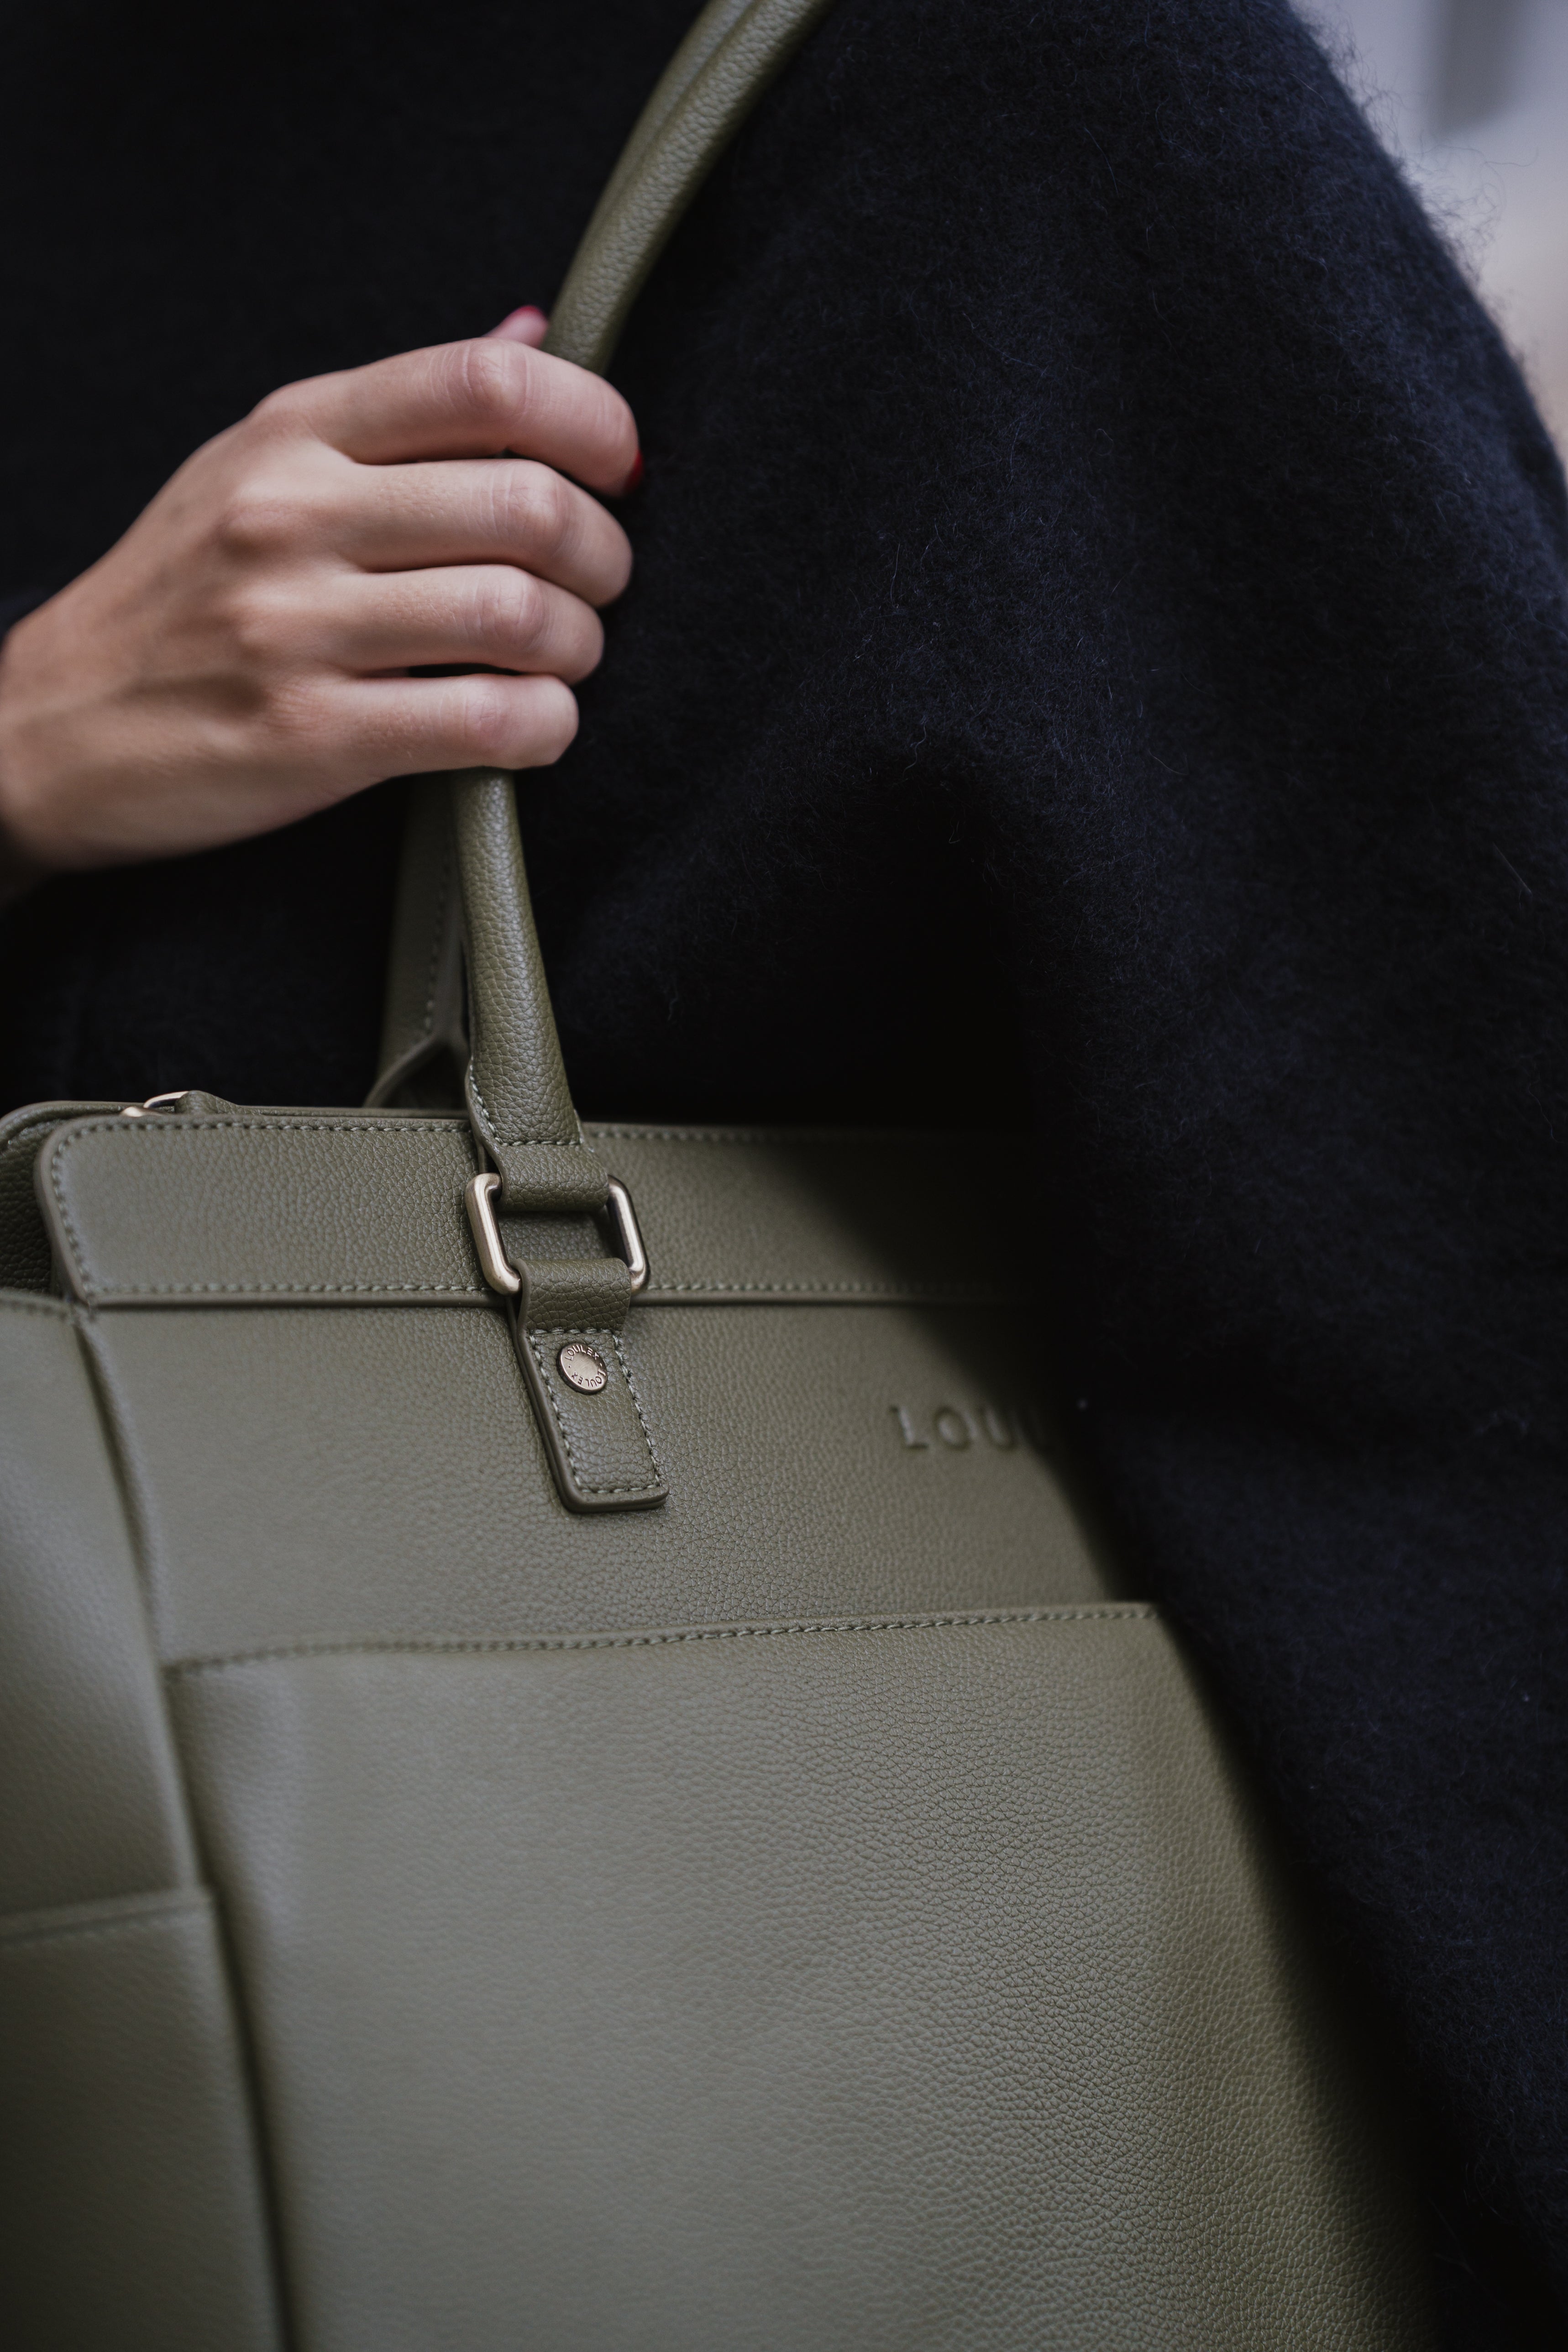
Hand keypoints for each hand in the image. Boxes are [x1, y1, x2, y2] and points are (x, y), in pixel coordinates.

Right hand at [0, 308, 637, 880]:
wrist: (50, 723)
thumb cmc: (184, 596)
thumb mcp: (265, 464)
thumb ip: (404, 412)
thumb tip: (532, 331)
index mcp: (298, 433)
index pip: (487, 382)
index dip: (593, 421)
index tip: (619, 470)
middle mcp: (294, 513)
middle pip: (530, 507)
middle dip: (603, 558)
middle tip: (594, 589)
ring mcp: (297, 626)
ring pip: (522, 617)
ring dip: (579, 649)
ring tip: (560, 662)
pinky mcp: (311, 736)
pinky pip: (488, 723)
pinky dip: (545, 729)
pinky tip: (531, 726)